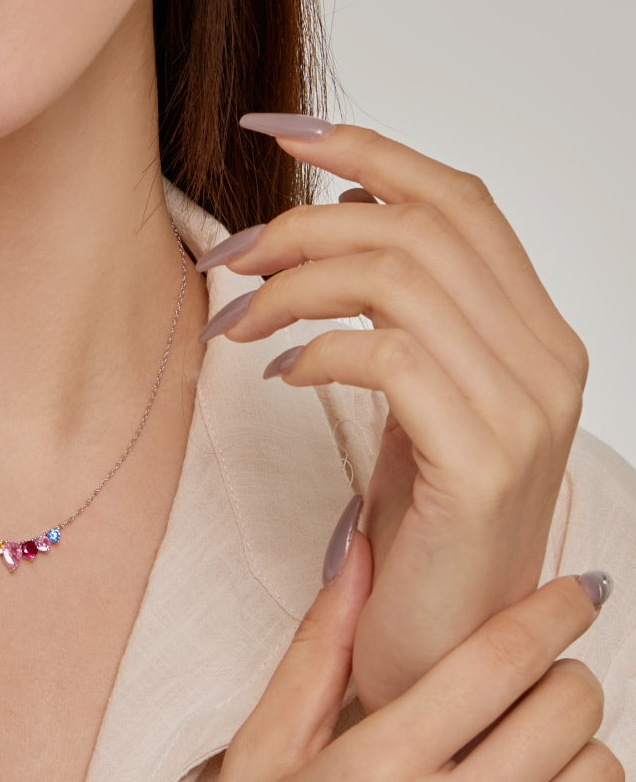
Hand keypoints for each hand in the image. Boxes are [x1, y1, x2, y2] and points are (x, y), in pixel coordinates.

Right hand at [124, 538, 624, 781]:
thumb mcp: (262, 756)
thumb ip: (319, 650)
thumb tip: (358, 552)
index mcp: (374, 768)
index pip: (499, 661)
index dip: (551, 611)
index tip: (576, 591)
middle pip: (568, 715)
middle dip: (564, 676)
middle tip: (534, 681)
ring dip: (573, 756)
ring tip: (524, 761)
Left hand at [196, 117, 587, 709]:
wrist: (445, 649)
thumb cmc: (419, 529)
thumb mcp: (412, 401)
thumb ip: (398, 313)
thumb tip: (333, 218)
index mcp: (536, 333)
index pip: (461, 200)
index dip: (369, 153)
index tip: (279, 133)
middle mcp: (549, 358)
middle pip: (424, 225)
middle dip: (307, 224)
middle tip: (233, 259)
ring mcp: (528, 408)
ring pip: (400, 277)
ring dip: (296, 285)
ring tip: (238, 321)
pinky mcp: (486, 461)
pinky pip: (389, 355)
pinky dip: (317, 348)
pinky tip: (279, 375)